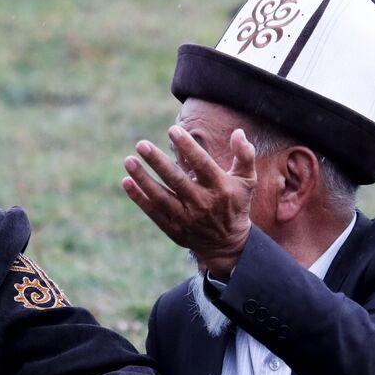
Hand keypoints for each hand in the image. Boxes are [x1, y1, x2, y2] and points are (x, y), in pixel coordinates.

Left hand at [121, 125, 257, 277]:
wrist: (228, 244)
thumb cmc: (235, 204)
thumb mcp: (247, 180)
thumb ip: (245, 155)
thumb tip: (238, 132)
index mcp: (220, 188)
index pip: (202, 164)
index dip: (187, 147)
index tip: (172, 130)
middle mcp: (202, 203)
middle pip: (176, 180)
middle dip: (157, 162)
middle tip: (141, 144)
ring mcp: (186, 218)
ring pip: (161, 197)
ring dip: (143, 179)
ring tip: (129, 161)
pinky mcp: (173, 229)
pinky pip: (153, 212)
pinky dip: (139, 198)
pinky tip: (126, 182)